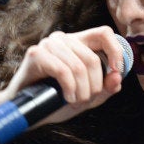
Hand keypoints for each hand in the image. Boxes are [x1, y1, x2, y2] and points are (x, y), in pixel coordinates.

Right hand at [0, 26, 124, 123]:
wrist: (26, 110)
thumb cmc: (56, 100)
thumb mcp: (87, 96)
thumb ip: (106, 88)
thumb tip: (117, 78)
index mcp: (79, 42)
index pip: (104, 33)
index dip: (115, 51)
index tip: (115, 72)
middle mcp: (64, 39)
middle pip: (92, 59)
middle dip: (94, 86)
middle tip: (86, 99)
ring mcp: (48, 44)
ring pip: (79, 67)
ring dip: (81, 91)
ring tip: (75, 101)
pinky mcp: (35, 53)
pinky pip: (63, 70)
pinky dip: (69, 88)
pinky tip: (67, 97)